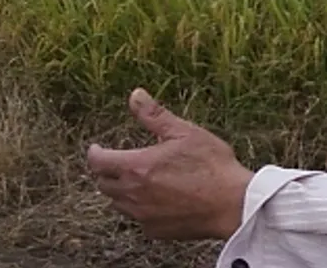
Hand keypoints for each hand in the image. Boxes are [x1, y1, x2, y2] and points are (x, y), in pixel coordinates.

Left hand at [86, 88, 253, 241]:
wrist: (232, 203)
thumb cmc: (212, 165)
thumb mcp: (185, 132)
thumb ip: (155, 115)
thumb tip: (135, 95)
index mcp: (137, 166)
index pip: (98, 162)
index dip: (94, 154)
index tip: (96, 148)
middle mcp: (133, 194)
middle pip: (104, 184)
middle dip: (106, 172)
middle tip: (118, 162)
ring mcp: (143, 215)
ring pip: (118, 203)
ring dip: (121, 190)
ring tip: (138, 179)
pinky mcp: (155, 230)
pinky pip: (137, 218)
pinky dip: (140, 207)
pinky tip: (157, 198)